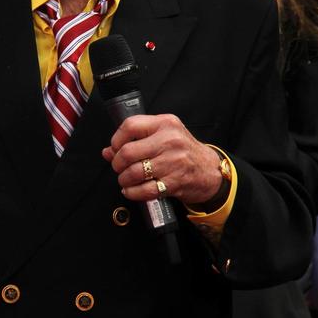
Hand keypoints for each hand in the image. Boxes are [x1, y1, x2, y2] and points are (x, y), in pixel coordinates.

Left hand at [102, 113, 222, 206]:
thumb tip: (108, 152)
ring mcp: (173, 161)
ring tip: (125, 180)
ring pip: (134, 172)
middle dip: (117, 164)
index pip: (130, 126)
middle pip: (128, 152)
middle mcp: (169, 140)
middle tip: (119, 168)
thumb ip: (136, 140)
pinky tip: (131, 191)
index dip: (116, 139)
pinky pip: (145, 190)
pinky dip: (132, 193)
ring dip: (123, 180)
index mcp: (165, 124)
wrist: (209, 170)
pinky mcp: (175, 182)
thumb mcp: (164, 136)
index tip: (115, 149)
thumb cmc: (183, 151)